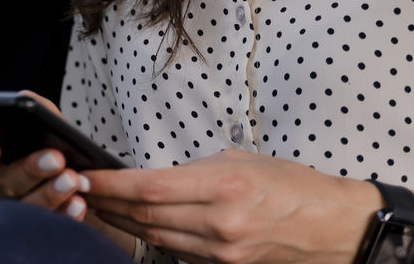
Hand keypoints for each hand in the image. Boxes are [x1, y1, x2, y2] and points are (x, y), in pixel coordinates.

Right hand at [0, 91, 90, 220]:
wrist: (85, 183)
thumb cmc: (54, 149)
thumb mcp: (47, 126)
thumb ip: (36, 109)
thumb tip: (26, 99)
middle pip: (3, 185)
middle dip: (28, 170)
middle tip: (54, 158)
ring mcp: (17, 214)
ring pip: (26, 209)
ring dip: (50, 193)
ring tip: (72, 179)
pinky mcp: (40, 230)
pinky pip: (50, 226)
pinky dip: (66, 215)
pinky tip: (79, 203)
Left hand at [83, 150, 413, 263]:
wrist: (336, 229)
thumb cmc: (294, 187)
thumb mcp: (243, 162)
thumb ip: (197, 170)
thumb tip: (157, 178)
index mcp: (223, 187)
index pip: (149, 188)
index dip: (109, 185)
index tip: (84, 175)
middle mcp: (219, 224)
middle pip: (144, 217)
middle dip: (106, 203)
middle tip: (77, 188)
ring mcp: (221, 253)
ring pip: (155, 238)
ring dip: (121, 223)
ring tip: (96, 206)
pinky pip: (177, 252)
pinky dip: (151, 238)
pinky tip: (134, 226)